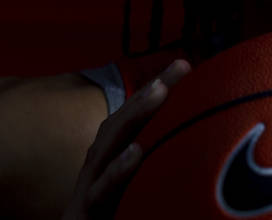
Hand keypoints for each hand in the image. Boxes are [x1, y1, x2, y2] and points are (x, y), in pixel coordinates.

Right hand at [63, 59, 190, 219]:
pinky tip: (136, 151)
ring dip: (134, 116)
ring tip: (160, 92)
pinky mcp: (84, 212)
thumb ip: (153, 161)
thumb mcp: (133, 187)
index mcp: (111, 158)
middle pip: (122, 121)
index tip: (185, 65)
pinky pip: (101, 190)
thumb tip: (187, 139)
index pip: (135, 117)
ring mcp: (89, 186)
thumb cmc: (105, 217)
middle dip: (150, 91)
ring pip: (108, 145)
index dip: (157, 88)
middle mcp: (99, 165)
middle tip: (179, 67)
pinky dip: (117, 169)